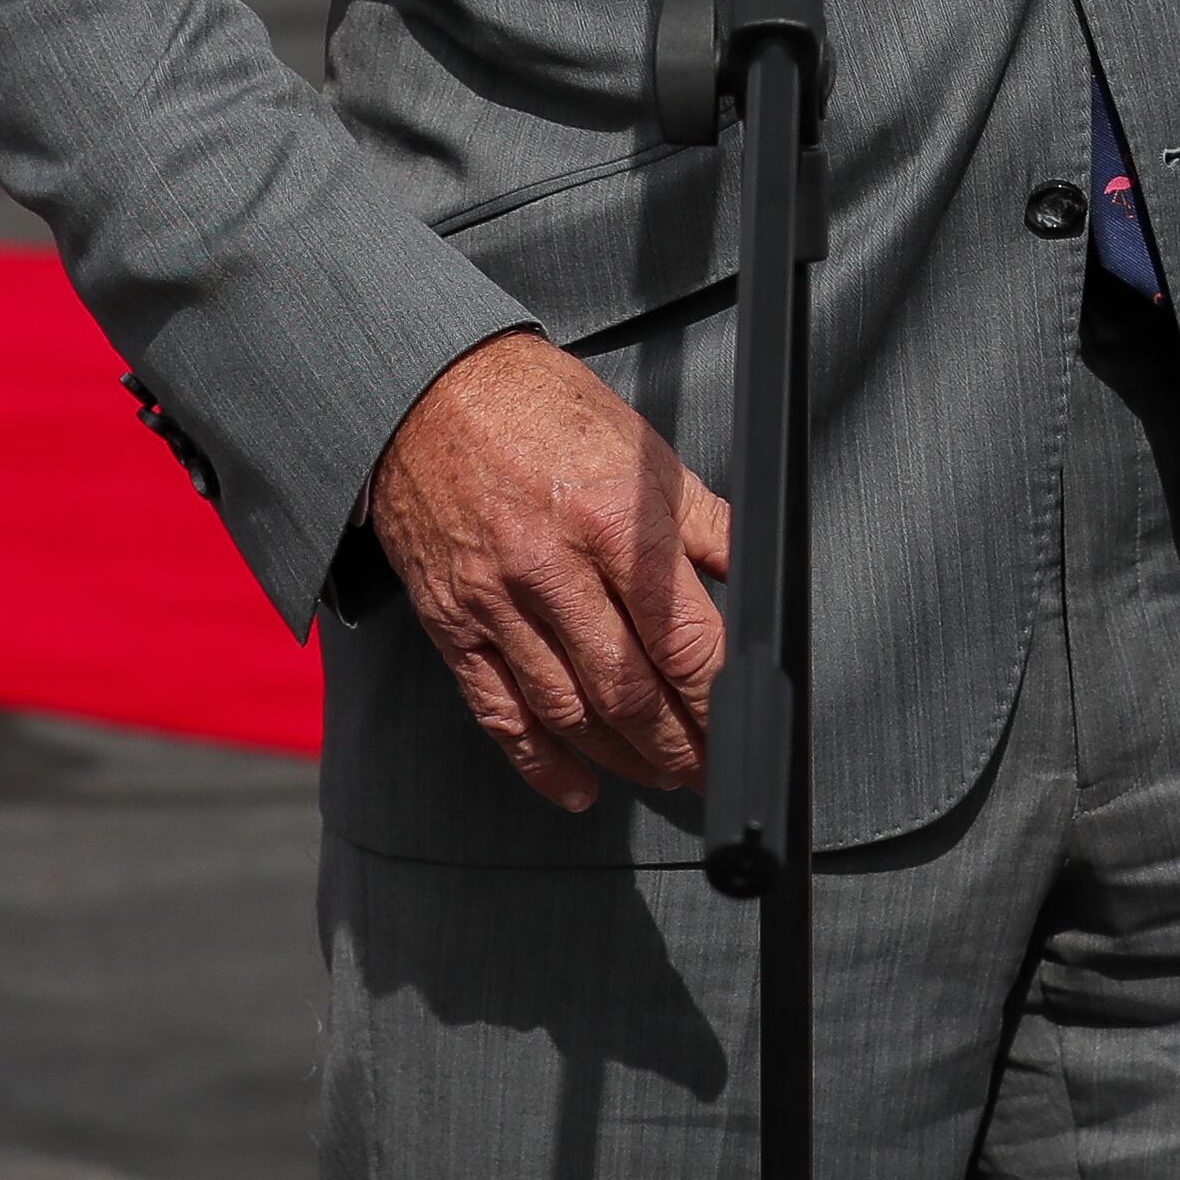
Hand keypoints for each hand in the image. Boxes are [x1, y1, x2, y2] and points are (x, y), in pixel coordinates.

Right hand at [366, 328, 735, 813]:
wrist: (426, 391)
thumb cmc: (543, 410)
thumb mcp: (642, 448)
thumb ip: (700, 522)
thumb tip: (753, 574)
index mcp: (614, 521)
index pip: (681, 638)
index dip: (717, 698)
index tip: (742, 727)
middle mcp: (553, 568)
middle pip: (628, 690)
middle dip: (678, 744)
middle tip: (710, 771)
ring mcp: (496, 601)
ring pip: (568, 711)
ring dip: (623, 758)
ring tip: (663, 776)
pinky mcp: (452, 621)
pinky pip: (498, 710)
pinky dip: (539, 761)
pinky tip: (577, 788)